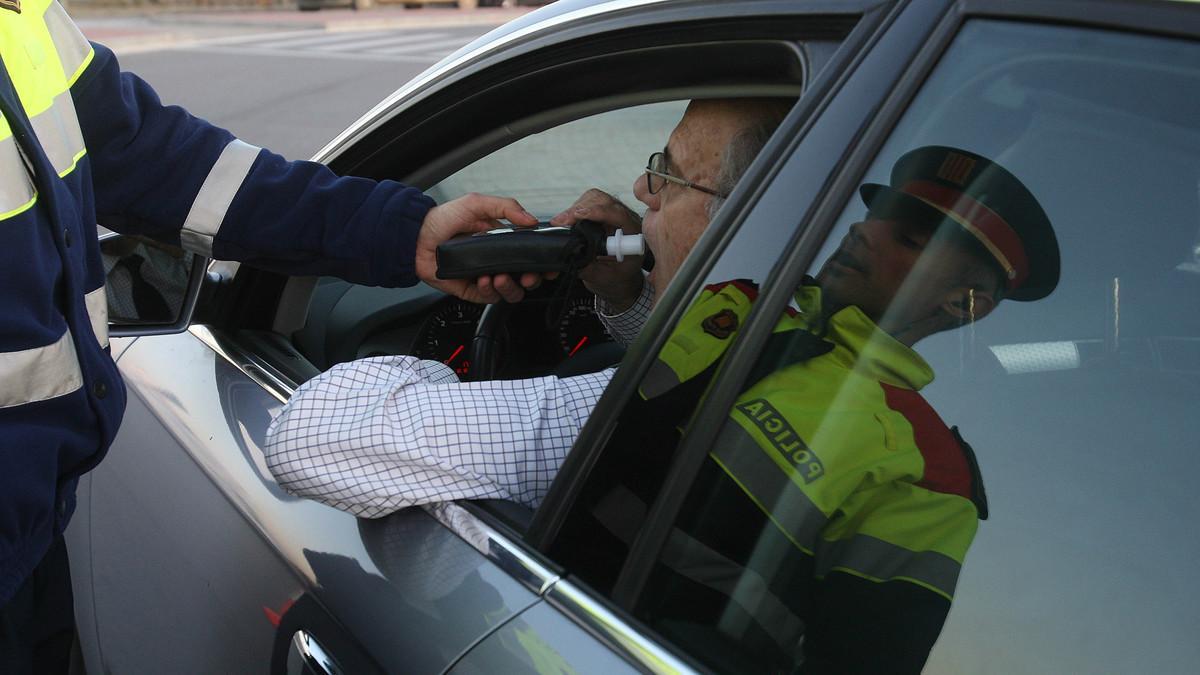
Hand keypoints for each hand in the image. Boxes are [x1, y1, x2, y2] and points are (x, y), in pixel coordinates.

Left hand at [415, 193, 538, 302]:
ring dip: (511, 287)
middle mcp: (498, 262)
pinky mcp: (472, 290)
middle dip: (532, 280)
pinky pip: (489, 298)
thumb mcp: (477, 204)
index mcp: (504, 243)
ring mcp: (486, 277)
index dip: (543, 264)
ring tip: (500, 276)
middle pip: (526, 280)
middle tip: (529, 275)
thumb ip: (506, 207)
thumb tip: (531, 219)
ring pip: (511, 293)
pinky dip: (490, 291)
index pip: (531, 257)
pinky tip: (484, 279)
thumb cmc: (443, 220)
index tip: (548, 266)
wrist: (417, 237)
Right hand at [550, 189, 644, 312]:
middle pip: (604, 200)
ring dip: (576, 208)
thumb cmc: (617, 278)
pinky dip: (575, 209)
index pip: (619, 214)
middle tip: (562, 221)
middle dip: (581, 208)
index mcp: (633, 235)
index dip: (598, 212)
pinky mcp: (603, 213)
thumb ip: (587, 268)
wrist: (620, 278)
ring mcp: (614, 214)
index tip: (579, 215)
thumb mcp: (602, 278)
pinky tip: (566, 221)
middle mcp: (626, 220)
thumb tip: (568, 254)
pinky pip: (589, 202)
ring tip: (561, 222)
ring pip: (595, 198)